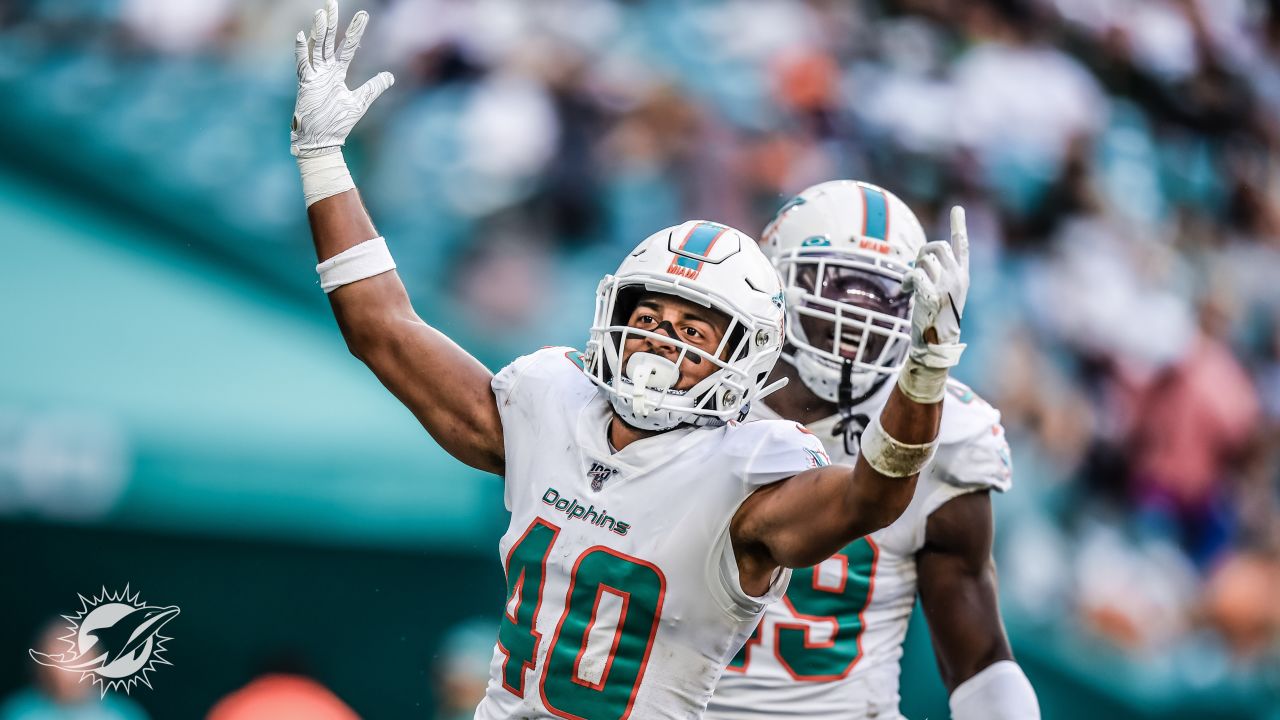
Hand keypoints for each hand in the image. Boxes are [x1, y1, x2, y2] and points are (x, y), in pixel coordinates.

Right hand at [291, 0, 393, 157]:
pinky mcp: (305, 85)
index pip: (347, 47)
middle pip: (328, 40)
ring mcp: (314, 76)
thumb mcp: (360, 102)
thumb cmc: (337, 123)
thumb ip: (374, 87)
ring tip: (321, 13)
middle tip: (332, 2)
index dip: (355, 31)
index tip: (363, 15)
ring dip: (318, 31)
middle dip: (332, 22)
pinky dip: (301, 51)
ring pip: (316, 48)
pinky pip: (302, 64)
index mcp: (337, 72)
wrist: (322, 140)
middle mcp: (324, 70)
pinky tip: (301, 36)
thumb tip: (390, 76)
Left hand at [902, 205, 968, 368]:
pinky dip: (907, 280)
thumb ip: (939, 275)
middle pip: (937, 246)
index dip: (959, 226)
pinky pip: (915, 273)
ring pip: (924, 259)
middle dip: (922, 252)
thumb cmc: (935, 319)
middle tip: (916, 267)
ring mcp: (946, 287)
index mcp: (963, 276)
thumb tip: (924, 258)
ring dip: (912, 270)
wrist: (936, 345)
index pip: (961, 246)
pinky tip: (905, 291)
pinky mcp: (932, 295)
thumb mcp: (943, 294)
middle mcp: (958, 278)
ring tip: (911, 285)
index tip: (957, 208)